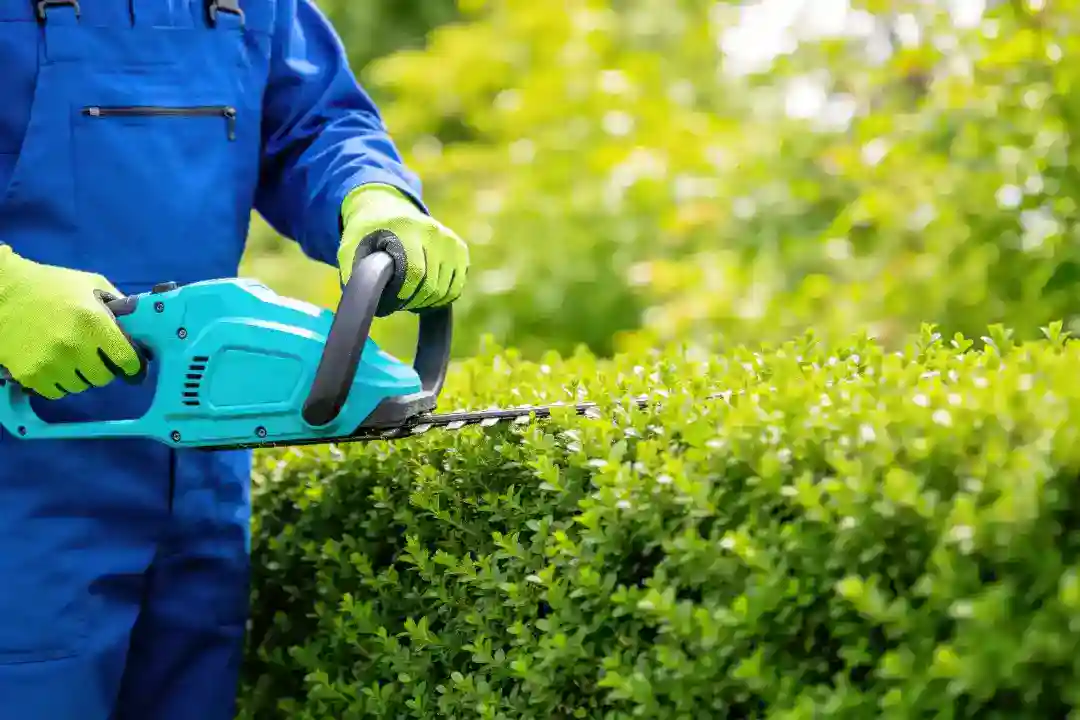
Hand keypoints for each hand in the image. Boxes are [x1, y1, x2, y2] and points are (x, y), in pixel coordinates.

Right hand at [0, 246, 142, 398]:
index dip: (131, 364)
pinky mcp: (30, 375)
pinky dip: (58, 382)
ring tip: (70, 357)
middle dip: (103, 368)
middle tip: (94, 355)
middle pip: (104, 377)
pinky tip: (53, 364)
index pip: (126, 360)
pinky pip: (55, 392)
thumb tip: (141, 325)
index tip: (128, 363)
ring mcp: (51, 363)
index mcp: (95, 323)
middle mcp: (75, 346)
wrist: (2, 291)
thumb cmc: (51, 285)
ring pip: (80, 386)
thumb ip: (119, 305)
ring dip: (80, 376)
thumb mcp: (92, 285)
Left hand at [338, 184, 468, 315]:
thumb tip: (362, 306)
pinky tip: (424, 291)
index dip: (403, 294)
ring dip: (427, 300)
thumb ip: (354, 275)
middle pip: (432, 285)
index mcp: (405, 228)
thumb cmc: (365, 234)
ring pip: (446, 289)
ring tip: (409, 294)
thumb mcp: (349, 249)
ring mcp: (448, 239)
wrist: (386, 209)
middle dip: (413, 300)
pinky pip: (456, 286)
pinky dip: (442, 296)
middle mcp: (432, 231)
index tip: (391, 300)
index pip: (415, 272)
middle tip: (398, 300)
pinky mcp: (458, 248)